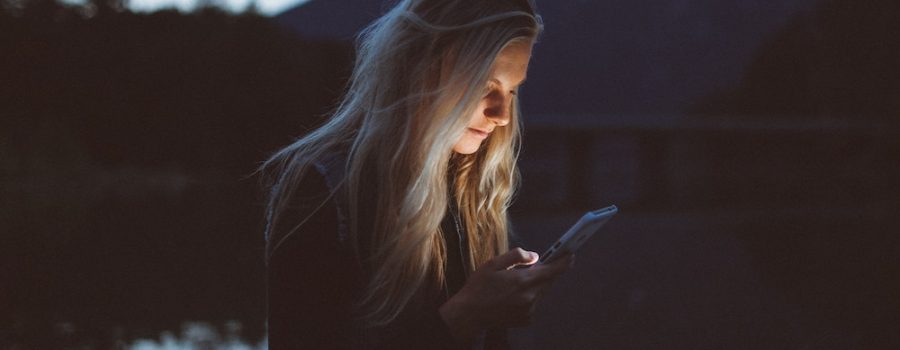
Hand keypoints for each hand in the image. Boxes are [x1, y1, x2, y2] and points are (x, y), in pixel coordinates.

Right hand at [438, 247, 572, 342]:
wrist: (470, 314)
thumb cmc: (479, 287)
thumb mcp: (494, 264)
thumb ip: (516, 256)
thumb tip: (535, 256)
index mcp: (523, 280)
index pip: (552, 270)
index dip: (564, 261)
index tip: (571, 255)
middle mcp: (530, 296)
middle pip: (548, 281)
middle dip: (544, 273)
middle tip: (531, 268)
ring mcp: (529, 310)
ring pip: (540, 292)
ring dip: (534, 286)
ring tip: (513, 285)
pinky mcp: (527, 319)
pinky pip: (534, 304)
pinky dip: (528, 298)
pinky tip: (511, 298)